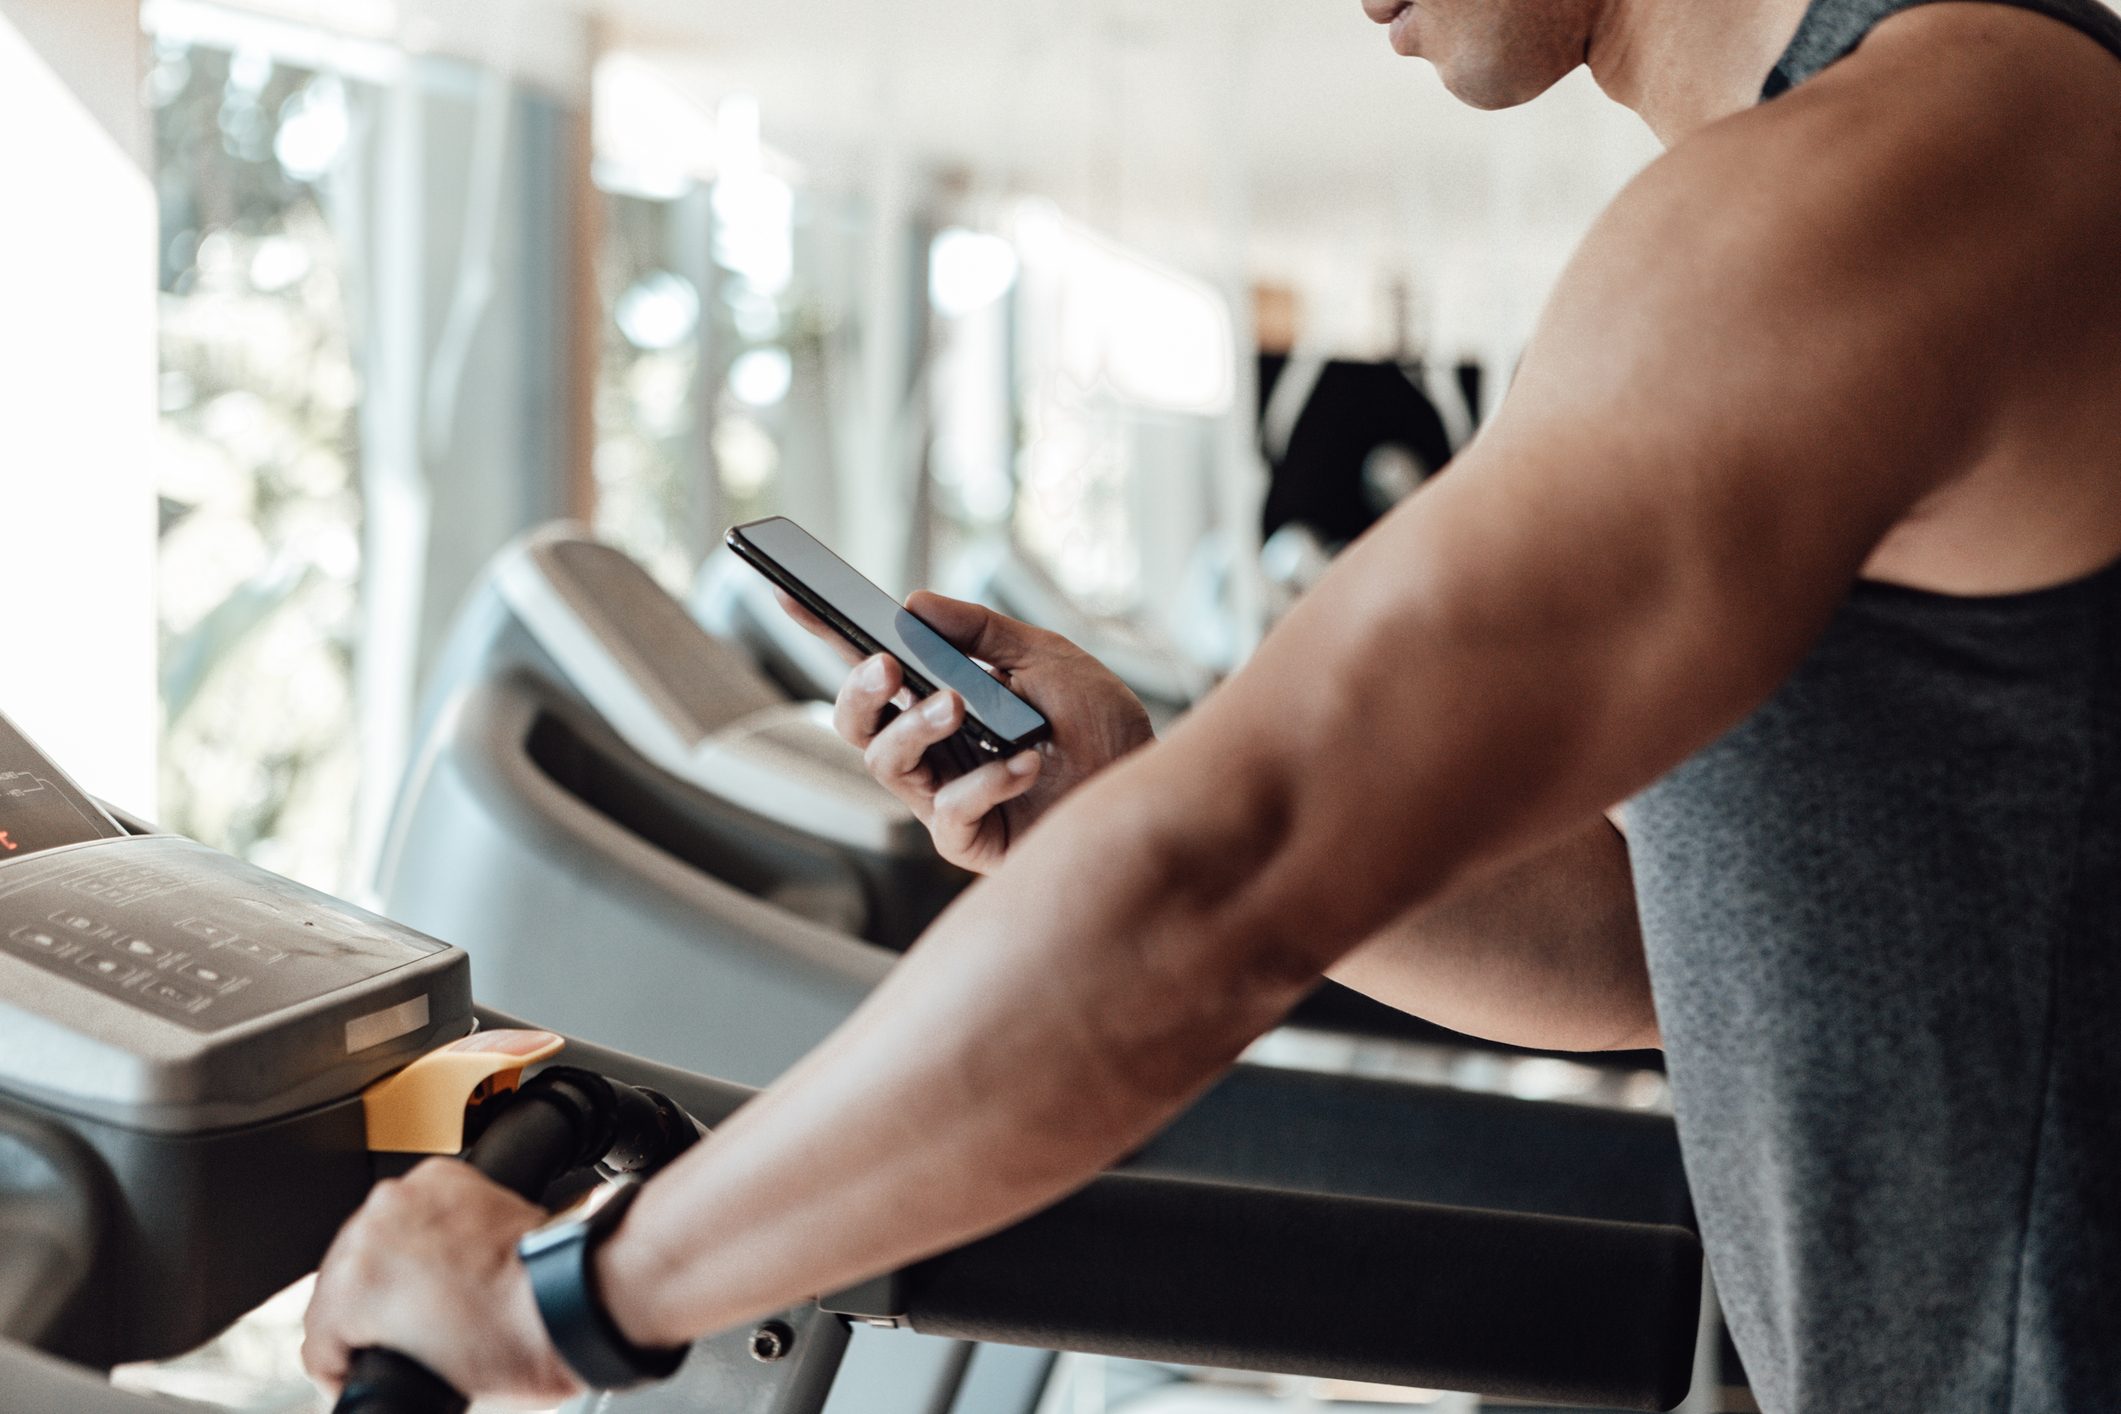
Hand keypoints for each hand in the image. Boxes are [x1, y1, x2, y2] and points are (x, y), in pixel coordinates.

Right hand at [302, 1159, 580, 1406]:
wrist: (566, 1297)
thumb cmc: (510, 1346)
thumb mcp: (423, 1387)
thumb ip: (380, 1366)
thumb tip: (378, 1361)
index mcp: (352, 1286)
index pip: (320, 1337)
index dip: (344, 1366)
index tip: (362, 1370)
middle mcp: (371, 1230)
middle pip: (344, 1282)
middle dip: (370, 1310)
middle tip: (406, 1332)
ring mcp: (408, 1197)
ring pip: (375, 1239)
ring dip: (394, 1264)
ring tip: (433, 1293)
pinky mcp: (443, 1177)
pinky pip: (416, 1208)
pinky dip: (427, 1227)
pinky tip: (450, 1254)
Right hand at [777, 589, 1154, 872]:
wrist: (1150, 788)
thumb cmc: (1099, 725)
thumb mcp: (1047, 657)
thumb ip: (982, 631)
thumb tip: (913, 604)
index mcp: (940, 697)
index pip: (871, 665)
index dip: (824, 633)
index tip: (791, 594)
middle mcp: (931, 748)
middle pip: (857, 723)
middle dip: (857, 691)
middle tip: (886, 665)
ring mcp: (943, 795)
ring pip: (886, 764)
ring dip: (916, 728)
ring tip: (960, 706)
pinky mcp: (969, 839)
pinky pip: (948, 811)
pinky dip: (985, 780)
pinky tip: (1025, 761)